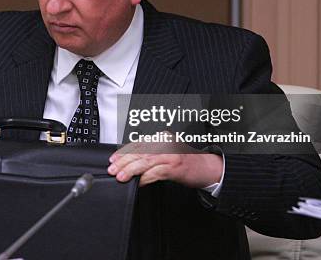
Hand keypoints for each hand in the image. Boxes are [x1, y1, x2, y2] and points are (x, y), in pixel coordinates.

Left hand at [107, 142, 222, 187]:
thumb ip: (151, 154)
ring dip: (131, 170)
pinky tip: (139, 182)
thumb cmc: (186, 162)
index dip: (124, 152)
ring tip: (121, 176)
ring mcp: (171, 154)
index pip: (139, 144)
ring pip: (145, 161)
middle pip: (140, 152)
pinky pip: (156, 172)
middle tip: (113, 169)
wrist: (207, 168)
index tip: (114, 159)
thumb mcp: (167, 153)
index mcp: (162, 137)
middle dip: (123, 161)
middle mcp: (166, 143)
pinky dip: (145, 178)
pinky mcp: (175, 167)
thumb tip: (129, 161)